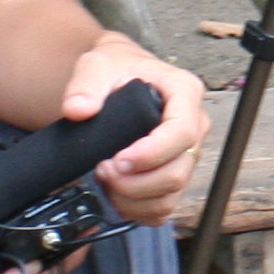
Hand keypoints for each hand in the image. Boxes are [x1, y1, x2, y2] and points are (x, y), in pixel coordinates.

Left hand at [72, 37, 211, 228]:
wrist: (120, 74)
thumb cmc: (116, 67)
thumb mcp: (98, 63)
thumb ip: (86, 84)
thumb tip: (78, 109)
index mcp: (185, 93)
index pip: (182, 133)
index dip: (151, 154)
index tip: (117, 160)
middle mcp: (194, 125)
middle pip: (177, 171)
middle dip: (135, 182)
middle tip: (102, 171)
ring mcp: (187, 154)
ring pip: (171, 195)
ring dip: (133, 198)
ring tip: (105, 182)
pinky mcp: (174, 174)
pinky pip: (163, 207)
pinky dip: (138, 210)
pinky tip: (116, 195)